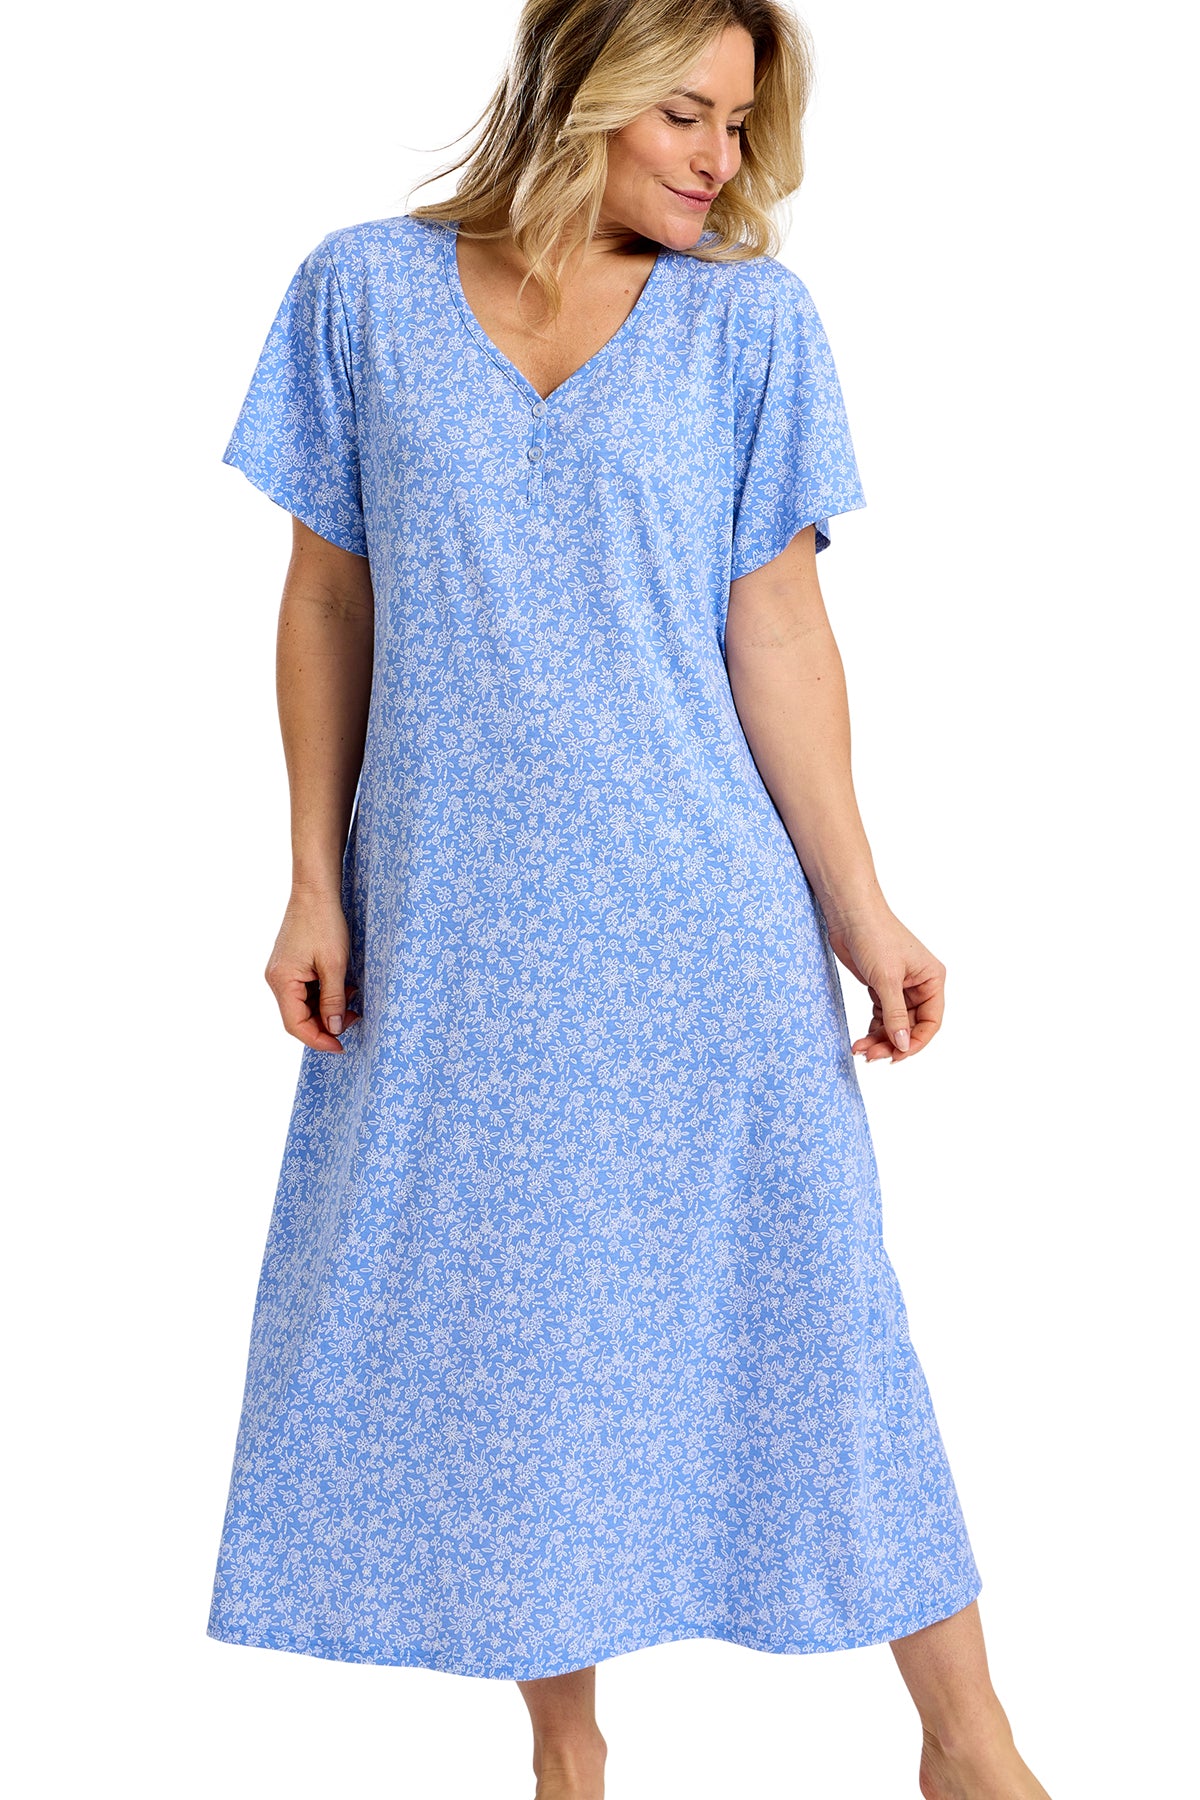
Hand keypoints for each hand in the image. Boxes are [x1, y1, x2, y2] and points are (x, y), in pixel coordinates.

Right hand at [264, 886, 360, 1053]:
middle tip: (354, 1020)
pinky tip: (342, 988)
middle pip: (298, 1017)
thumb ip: (333, 1000)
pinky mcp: (289, 965)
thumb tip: (335, 1029)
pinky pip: (304, 990)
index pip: (296, 1025)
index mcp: (282, 981)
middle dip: (326, 1024)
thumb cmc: (324, 923)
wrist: (315, 892)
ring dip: (326, 1008)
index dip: (319, 1040)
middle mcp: (276, 979)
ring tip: (351, 1000)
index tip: (341, 1047)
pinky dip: (323, 994)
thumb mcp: (335, 965)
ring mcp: (282, 972)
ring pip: (303, 1004)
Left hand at [824, 903, 944, 1062]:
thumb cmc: (874, 936)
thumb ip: (894, 1015)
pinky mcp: (881, 987)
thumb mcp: (886, 979)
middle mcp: (920, 985)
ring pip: (894, 1024)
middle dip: (891, 1043)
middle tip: (870, 1056)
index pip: (931, 1022)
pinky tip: (860, 1039)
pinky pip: (881, 1016)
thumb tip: (903, 1045)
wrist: (849, 914)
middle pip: (911, 1026)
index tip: (896, 1057)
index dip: (915, 1043)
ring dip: (879, 1039)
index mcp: (932, 980)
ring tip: (860, 1049)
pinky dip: (872, 1029)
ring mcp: (900, 987)